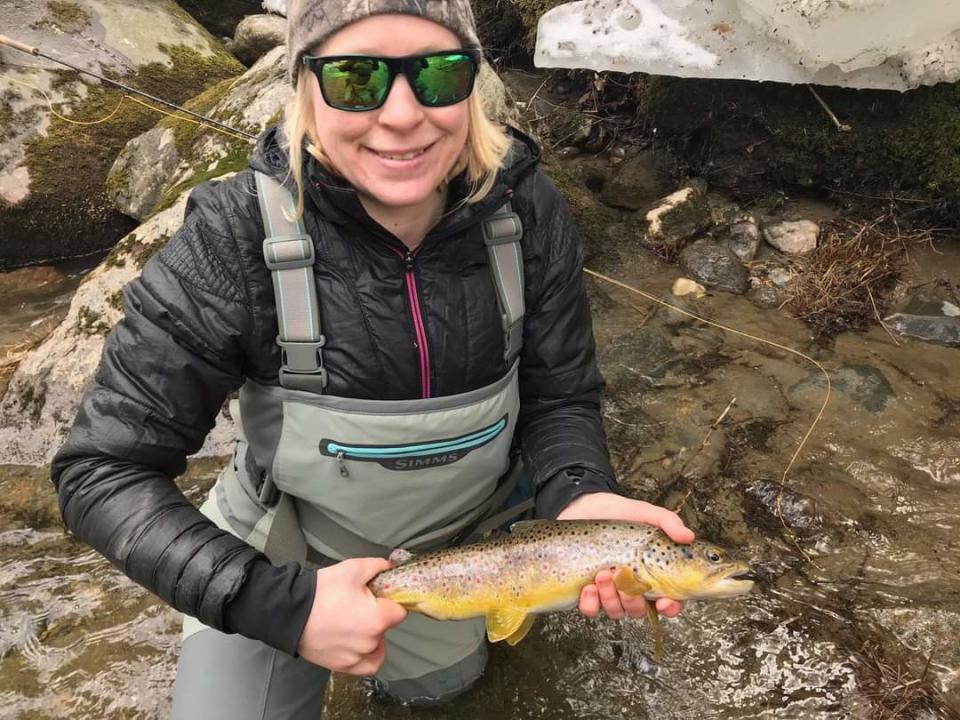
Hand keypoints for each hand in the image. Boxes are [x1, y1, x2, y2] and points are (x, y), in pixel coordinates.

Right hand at [296, 558, 406, 673]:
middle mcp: (371, 642)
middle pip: (386, 628)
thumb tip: (391, 567)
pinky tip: (358, 643)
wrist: (291, 613)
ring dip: (372, 636)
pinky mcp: (344, 666)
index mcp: (378, 618)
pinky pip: (366, 665)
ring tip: (354, 623)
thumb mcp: (353, 569)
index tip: (379, 597)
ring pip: (377, 646)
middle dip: (378, 616)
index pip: (400, 611)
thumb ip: (378, 566)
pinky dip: (367, 656)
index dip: (390, 601)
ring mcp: (358, 657)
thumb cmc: (322, 592)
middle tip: (358, 605)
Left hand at [556, 492, 693, 620]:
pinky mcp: (586, 591)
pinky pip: (591, 610)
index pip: (669, 600)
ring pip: (616, 611)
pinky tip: (588, 587)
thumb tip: (688, 536)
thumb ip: (667, 522)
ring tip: (602, 573)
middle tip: (623, 576)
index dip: (670, 607)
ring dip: (610, 597)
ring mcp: (609, 590)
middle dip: (633, 601)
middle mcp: (632, 586)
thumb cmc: (617, 512)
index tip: (664, 602)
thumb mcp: (644, 512)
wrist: (581, 506)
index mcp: (652, 573)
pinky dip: (591, 603)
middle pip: (640, 610)